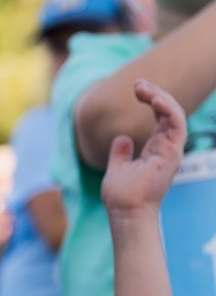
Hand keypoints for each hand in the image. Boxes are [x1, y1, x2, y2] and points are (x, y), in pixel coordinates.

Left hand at [101, 81, 187, 217]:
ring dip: (161, 97)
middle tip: (138, 84)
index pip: (161, 116)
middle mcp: (167, 147)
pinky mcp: (172, 154)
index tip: (137, 88)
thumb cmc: (122, 196)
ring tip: (144, 88)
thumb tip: (122, 138)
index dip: (152, 99)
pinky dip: (168, 109)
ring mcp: (171, 150)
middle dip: (156, 94)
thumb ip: (121, 153)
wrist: (124, 212)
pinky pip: (177, 125)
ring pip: (175, 114)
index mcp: (157, 148)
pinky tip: (155, 100)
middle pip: (169, 111)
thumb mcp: (117, 168)